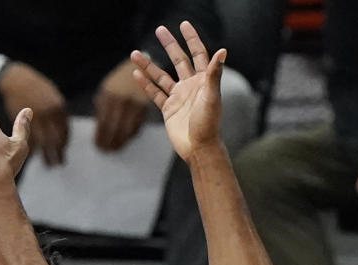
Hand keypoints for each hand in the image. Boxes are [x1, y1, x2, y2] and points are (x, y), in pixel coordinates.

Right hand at [0, 62, 67, 165]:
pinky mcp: (22, 123)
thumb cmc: (35, 87)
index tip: (63, 150)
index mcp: (57, 107)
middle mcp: (48, 114)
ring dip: (47, 157)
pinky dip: (34, 151)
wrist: (16, 80)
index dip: (64, 143)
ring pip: (44, 144)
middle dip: (58, 154)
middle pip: (56, 140)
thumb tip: (62, 131)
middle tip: (60, 163)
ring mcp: (35, 119)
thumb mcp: (51, 95)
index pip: (65, 131)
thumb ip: (57, 113)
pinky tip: (36, 157)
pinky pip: (31, 142)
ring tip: (50, 165)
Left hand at [94, 61, 149, 150]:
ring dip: (120, 142)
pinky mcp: (145, 108)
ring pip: (126, 132)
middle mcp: (123, 102)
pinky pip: (136, 127)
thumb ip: (101, 108)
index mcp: (110, 97)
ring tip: (114, 149)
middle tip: (105, 151)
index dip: (100, 138)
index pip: (103, 124)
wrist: (142, 63)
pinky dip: (130, 135)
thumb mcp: (107, 90)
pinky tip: (125, 139)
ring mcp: (135, 105)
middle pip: (114, 130)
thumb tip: (98, 131)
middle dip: (109, 143)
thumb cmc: (120, 80)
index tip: (98, 146)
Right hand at [130, 22, 226, 162]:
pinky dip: (145, 84)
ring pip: (161, 76)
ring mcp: (178, 97)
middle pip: (178, 60)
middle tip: (159, 30)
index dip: (191, 38)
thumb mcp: (212, 96)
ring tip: (135, 53)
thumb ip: (214, 74)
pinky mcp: (168, 110)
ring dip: (149, 65)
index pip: (197, 53)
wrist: (198, 148)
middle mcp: (189, 85)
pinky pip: (155, 94)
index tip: (183, 25)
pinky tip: (136, 74)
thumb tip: (222, 51)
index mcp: (202, 80)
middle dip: (169, 44)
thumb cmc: (209, 123)